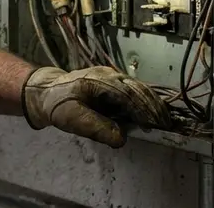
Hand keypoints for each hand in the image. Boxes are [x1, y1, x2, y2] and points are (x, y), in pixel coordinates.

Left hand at [21, 66, 171, 147]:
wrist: (46, 92)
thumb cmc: (59, 105)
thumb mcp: (73, 119)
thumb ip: (96, 128)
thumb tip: (121, 139)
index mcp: (99, 81)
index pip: (127, 95)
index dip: (143, 110)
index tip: (155, 125)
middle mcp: (109, 75)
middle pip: (138, 88)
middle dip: (154, 106)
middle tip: (167, 124)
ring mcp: (112, 76)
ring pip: (138, 87)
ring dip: (152, 103)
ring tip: (164, 120)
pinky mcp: (113, 82)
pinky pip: (133, 89)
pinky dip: (145, 100)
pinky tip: (152, 112)